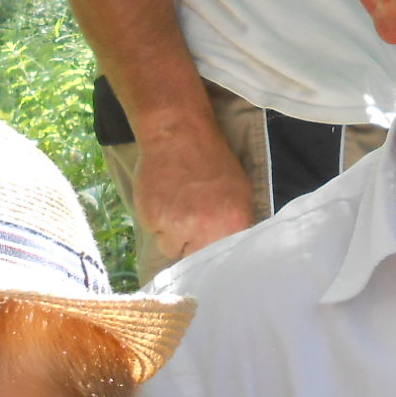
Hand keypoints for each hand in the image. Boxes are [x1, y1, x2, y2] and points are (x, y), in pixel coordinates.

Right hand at [133, 125, 255, 265]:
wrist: (180, 136)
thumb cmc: (214, 162)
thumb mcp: (242, 193)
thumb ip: (238, 226)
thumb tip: (231, 252)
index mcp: (234, 225)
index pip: (221, 260)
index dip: (212, 254)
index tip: (206, 247)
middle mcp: (206, 229)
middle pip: (193, 258)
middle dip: (191, 244)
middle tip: (190, 220)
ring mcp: (177, 225)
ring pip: (170, 247)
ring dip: (171, 233)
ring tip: (176, 205)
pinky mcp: (153, 218)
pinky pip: (153, 231)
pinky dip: (156, 219)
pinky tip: (163, 197)